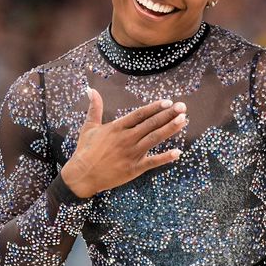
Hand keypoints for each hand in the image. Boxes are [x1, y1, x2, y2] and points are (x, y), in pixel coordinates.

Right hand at [60, 88, 186, 196]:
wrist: (82, 175)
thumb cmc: (85, 150)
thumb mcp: (89, 127)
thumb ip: (95, 108)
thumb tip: (92, 90)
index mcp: (117, 127)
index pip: (140, 114)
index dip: (155, 107)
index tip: (168, 102)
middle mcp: (126, 138)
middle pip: (151, 124)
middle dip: (168, 115)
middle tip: (183, 107)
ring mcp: (131, 153)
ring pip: (154, 139)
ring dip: (170, 129)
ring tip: (183, 121)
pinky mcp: (133, 168)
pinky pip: (152, 162)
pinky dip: (165, 157)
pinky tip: (178, 153)